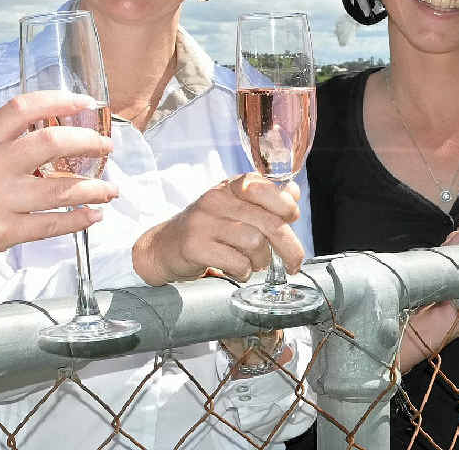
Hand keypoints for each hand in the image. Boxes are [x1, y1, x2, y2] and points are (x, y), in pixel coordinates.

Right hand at [0, 91, 117, 273]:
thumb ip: (9, 141)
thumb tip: (58, 129)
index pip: (23, 108)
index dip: (58, 100)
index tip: (85, 103)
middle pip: (49, 143)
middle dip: (88, 142)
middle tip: (106, 146)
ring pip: (59, 189)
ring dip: (94, 188)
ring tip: (111, 188)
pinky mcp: (5, 232)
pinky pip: (51, 224)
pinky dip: (78, 219)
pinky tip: (94, 215)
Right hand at [133, 173, 303, 285]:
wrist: (165, 246)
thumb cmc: (206, 228)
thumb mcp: (235, 208)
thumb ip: (265, 201)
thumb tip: (293, 192)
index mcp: (229, 187)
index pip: (266, 189)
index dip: (286, 207)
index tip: (291, 221)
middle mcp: (216, 199)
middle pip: (269, 222)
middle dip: (289, 247)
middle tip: (293, 263)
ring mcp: (204, 222)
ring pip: (255, 242)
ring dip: (261, 260)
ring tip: (253, 264)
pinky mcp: (195, 246)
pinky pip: (236, 262)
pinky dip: (244, 271)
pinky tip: (237, 270)